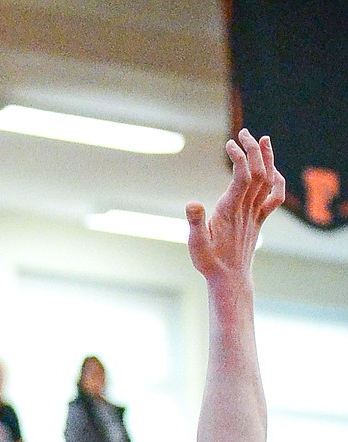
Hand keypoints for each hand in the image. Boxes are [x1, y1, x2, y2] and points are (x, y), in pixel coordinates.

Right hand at [185, 129, 285, 284]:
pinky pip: (274, 196)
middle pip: (258, 172)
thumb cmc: (210, 262)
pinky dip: (277, 179)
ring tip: (262, 140)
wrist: (230, 279)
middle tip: (244, 133)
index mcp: (230, 210)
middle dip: (254, 150)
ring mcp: (255, 213)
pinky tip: (272, 170)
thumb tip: (192, 203)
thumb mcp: (196, 244)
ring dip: (267, 158)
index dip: (240, 157)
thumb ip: (196, 223)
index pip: (242, 176)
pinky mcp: (258, 219)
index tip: (230, 143)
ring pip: (268, 180)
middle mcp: (246, 208)